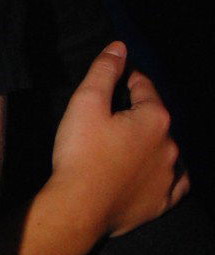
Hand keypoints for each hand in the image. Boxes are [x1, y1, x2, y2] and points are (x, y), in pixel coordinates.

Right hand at [51, 42, 188, 240]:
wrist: (78, 208)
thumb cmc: (80, 154)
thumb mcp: (85, 103)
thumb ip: (104, 71)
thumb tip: (119, 47)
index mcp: (154, 119)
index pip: (144, 88)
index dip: (128, 79)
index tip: (114, 80)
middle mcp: (170, 146)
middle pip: (156, 119)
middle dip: (139, 114)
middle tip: (113, 118)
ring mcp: (169, 177)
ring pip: (169, 151)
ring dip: (154, 144)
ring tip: (131, 145)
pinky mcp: (162, 202)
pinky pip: (176, 184)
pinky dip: (169, 175)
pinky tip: (157, 173)